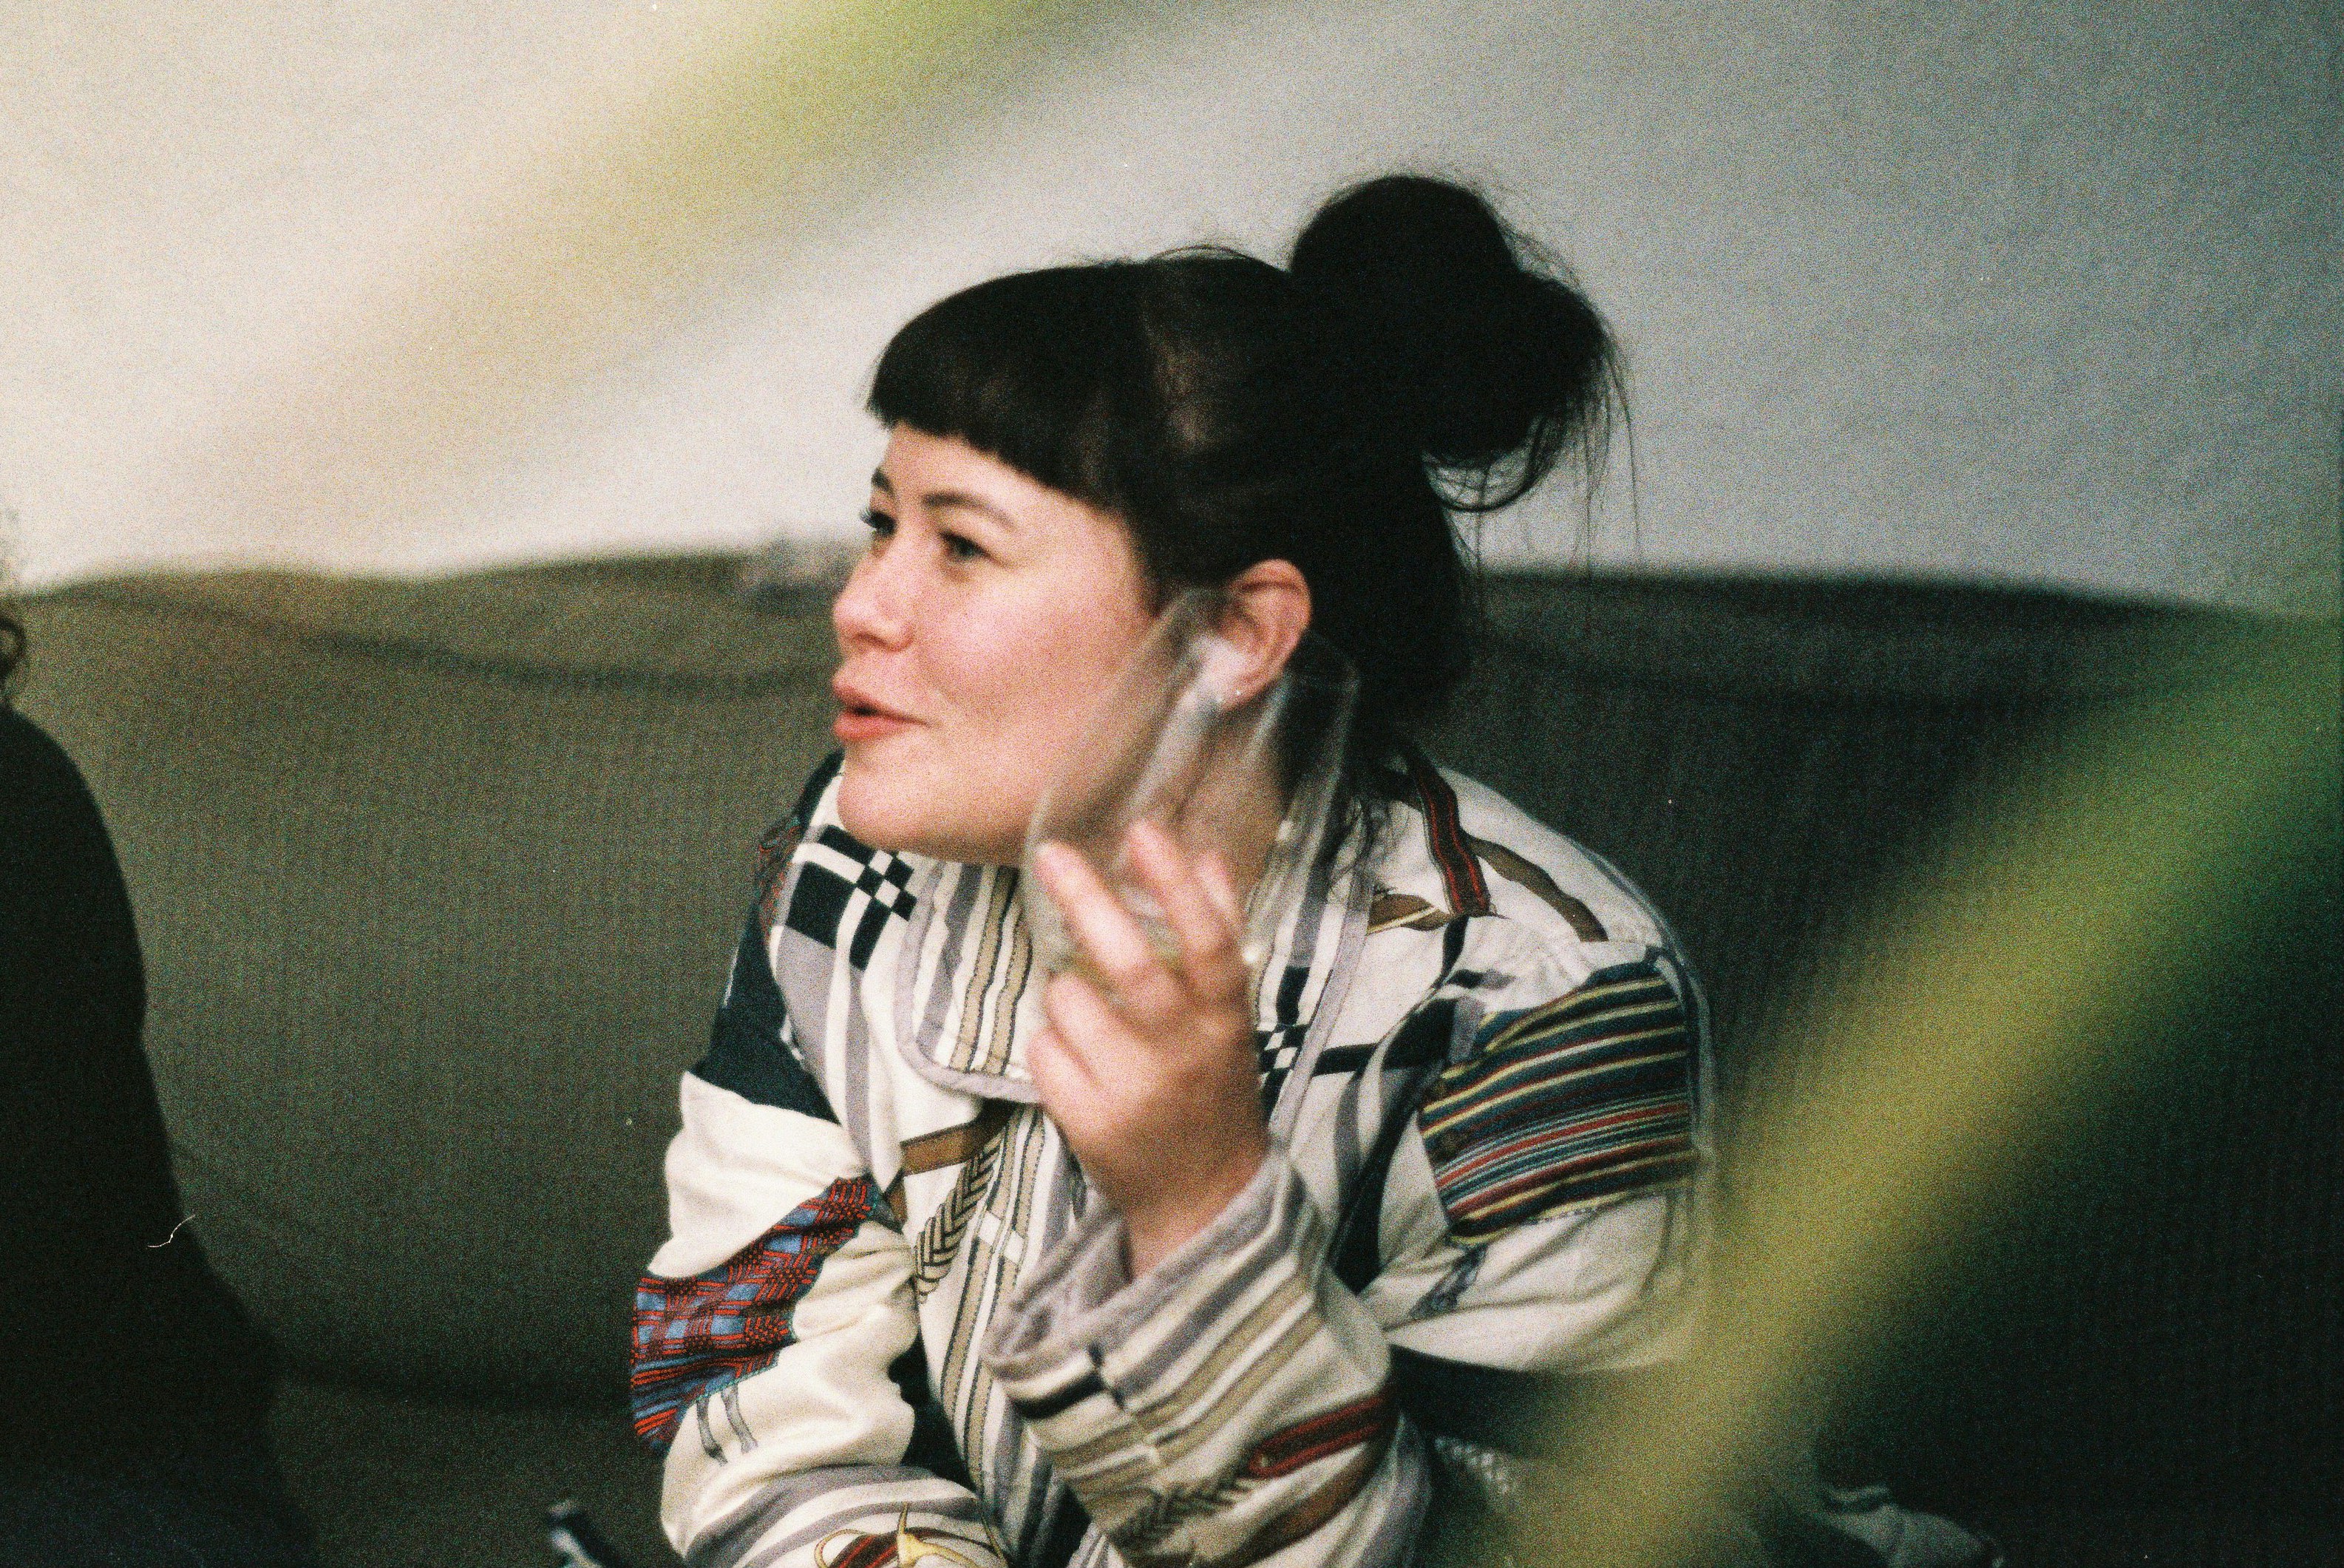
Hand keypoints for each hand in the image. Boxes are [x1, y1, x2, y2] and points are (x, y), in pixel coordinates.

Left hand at [1027, 821, 1268, 1276]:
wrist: (1203, 1199)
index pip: (1210, 943)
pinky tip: (1075, 1059)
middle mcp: (1185, 1054)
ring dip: (1063, 989)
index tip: (1143, 830)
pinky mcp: (1089, 1124)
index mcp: (1225, 1021)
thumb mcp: (1229, 1018)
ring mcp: (1136, 1092)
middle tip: (1051, 856)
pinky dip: (1049, 1041)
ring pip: (1069, 1002)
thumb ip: (1220, 937)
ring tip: (1086, 1011)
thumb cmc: (1211, 1088)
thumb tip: (1207, 853)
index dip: (1176, 885)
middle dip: (1086, 902)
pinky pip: (1043, 1051)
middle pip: (1131, 966)